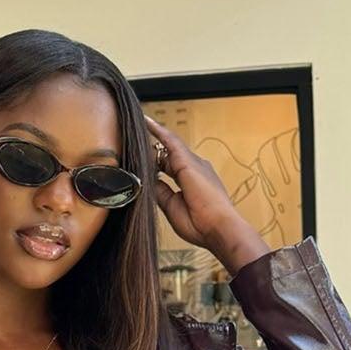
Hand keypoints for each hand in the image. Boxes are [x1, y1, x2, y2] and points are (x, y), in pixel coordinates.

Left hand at [144, 112, 268, 269]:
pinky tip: (146, 122)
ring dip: (153, 140)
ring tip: (137, 126)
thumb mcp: (171, 206)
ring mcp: (193, 163)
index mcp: (191, 181)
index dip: (155, 164)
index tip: (143, 162)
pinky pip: (170, 141)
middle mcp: (195, 168)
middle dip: (153, 153)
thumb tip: (147, 179)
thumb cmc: (199, 224)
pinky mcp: (188, 161)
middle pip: (168, 156)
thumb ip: (160, 191)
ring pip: (168, 148)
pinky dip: (158, 131)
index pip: (169, 168)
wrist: (218, 227)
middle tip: (132, 144)